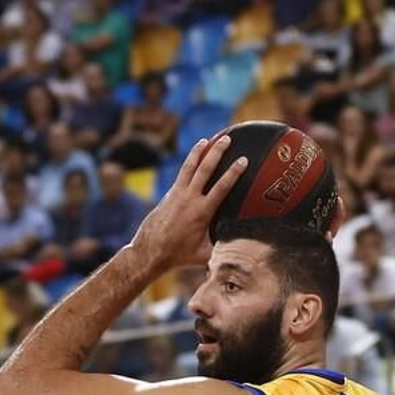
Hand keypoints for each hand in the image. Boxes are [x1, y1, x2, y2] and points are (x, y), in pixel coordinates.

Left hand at [130, 135, 248, 268]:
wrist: (150, 251)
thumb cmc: (179, 256)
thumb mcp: (205, 254)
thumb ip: (223, 248)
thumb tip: (243, 246)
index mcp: (202, 212)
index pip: (221, 187)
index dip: (233, 172)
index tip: (244, 160)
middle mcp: (189, 199)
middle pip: (205, 169)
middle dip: (217, 152)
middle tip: (228, 139)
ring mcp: (177, 194)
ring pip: (189, 167)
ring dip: (199, 151)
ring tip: (208, 140)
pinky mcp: (170, 194)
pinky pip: (182, 174)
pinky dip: (189, 162)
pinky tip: (194, 156)